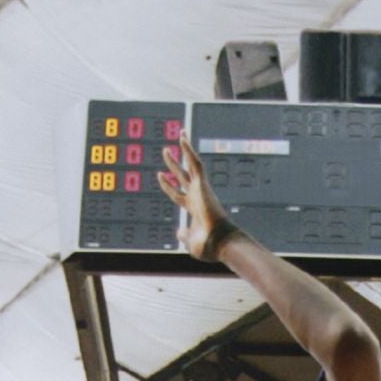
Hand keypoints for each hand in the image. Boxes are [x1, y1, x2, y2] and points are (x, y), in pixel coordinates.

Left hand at [157, 133, 233, 260]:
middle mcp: (197, 196)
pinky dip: (189, 150)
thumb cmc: (209, 246)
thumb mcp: (190, 242)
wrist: (219, 243)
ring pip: (191, 165)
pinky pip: (195, 163)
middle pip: (183, 175)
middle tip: (167, 151)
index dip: (168, 185)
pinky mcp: (203, 185)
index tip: (160, 175)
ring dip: (184, 150)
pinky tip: (183, 138)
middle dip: (174, 164)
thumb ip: (183, 235)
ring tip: (179, 134)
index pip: (177, 193)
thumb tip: (179, 232)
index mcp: (193, 208)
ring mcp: (200, 190)